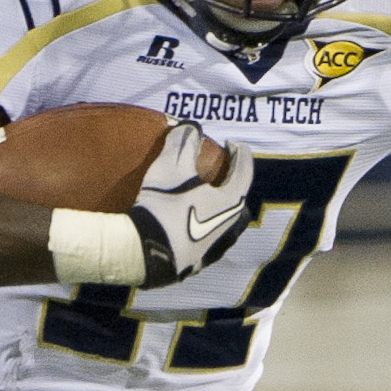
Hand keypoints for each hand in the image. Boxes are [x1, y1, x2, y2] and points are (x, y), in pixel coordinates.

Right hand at [130, 123, 253, 286]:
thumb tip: (191, 126)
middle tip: (223, 175)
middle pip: (240, 202)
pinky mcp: (199, 263)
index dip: (240, 153)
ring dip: (221, 210)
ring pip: (227, 225)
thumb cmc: (165, 206)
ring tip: (208, 201)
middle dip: (234, 186)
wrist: (145, 253)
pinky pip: (209, 241)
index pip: (244, 171)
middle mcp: (230, 226)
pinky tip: (191, 225)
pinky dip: (205, 229)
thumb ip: (184, 141)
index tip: (233, 144)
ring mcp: (216, 248)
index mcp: (231, 201)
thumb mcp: (172, 166)